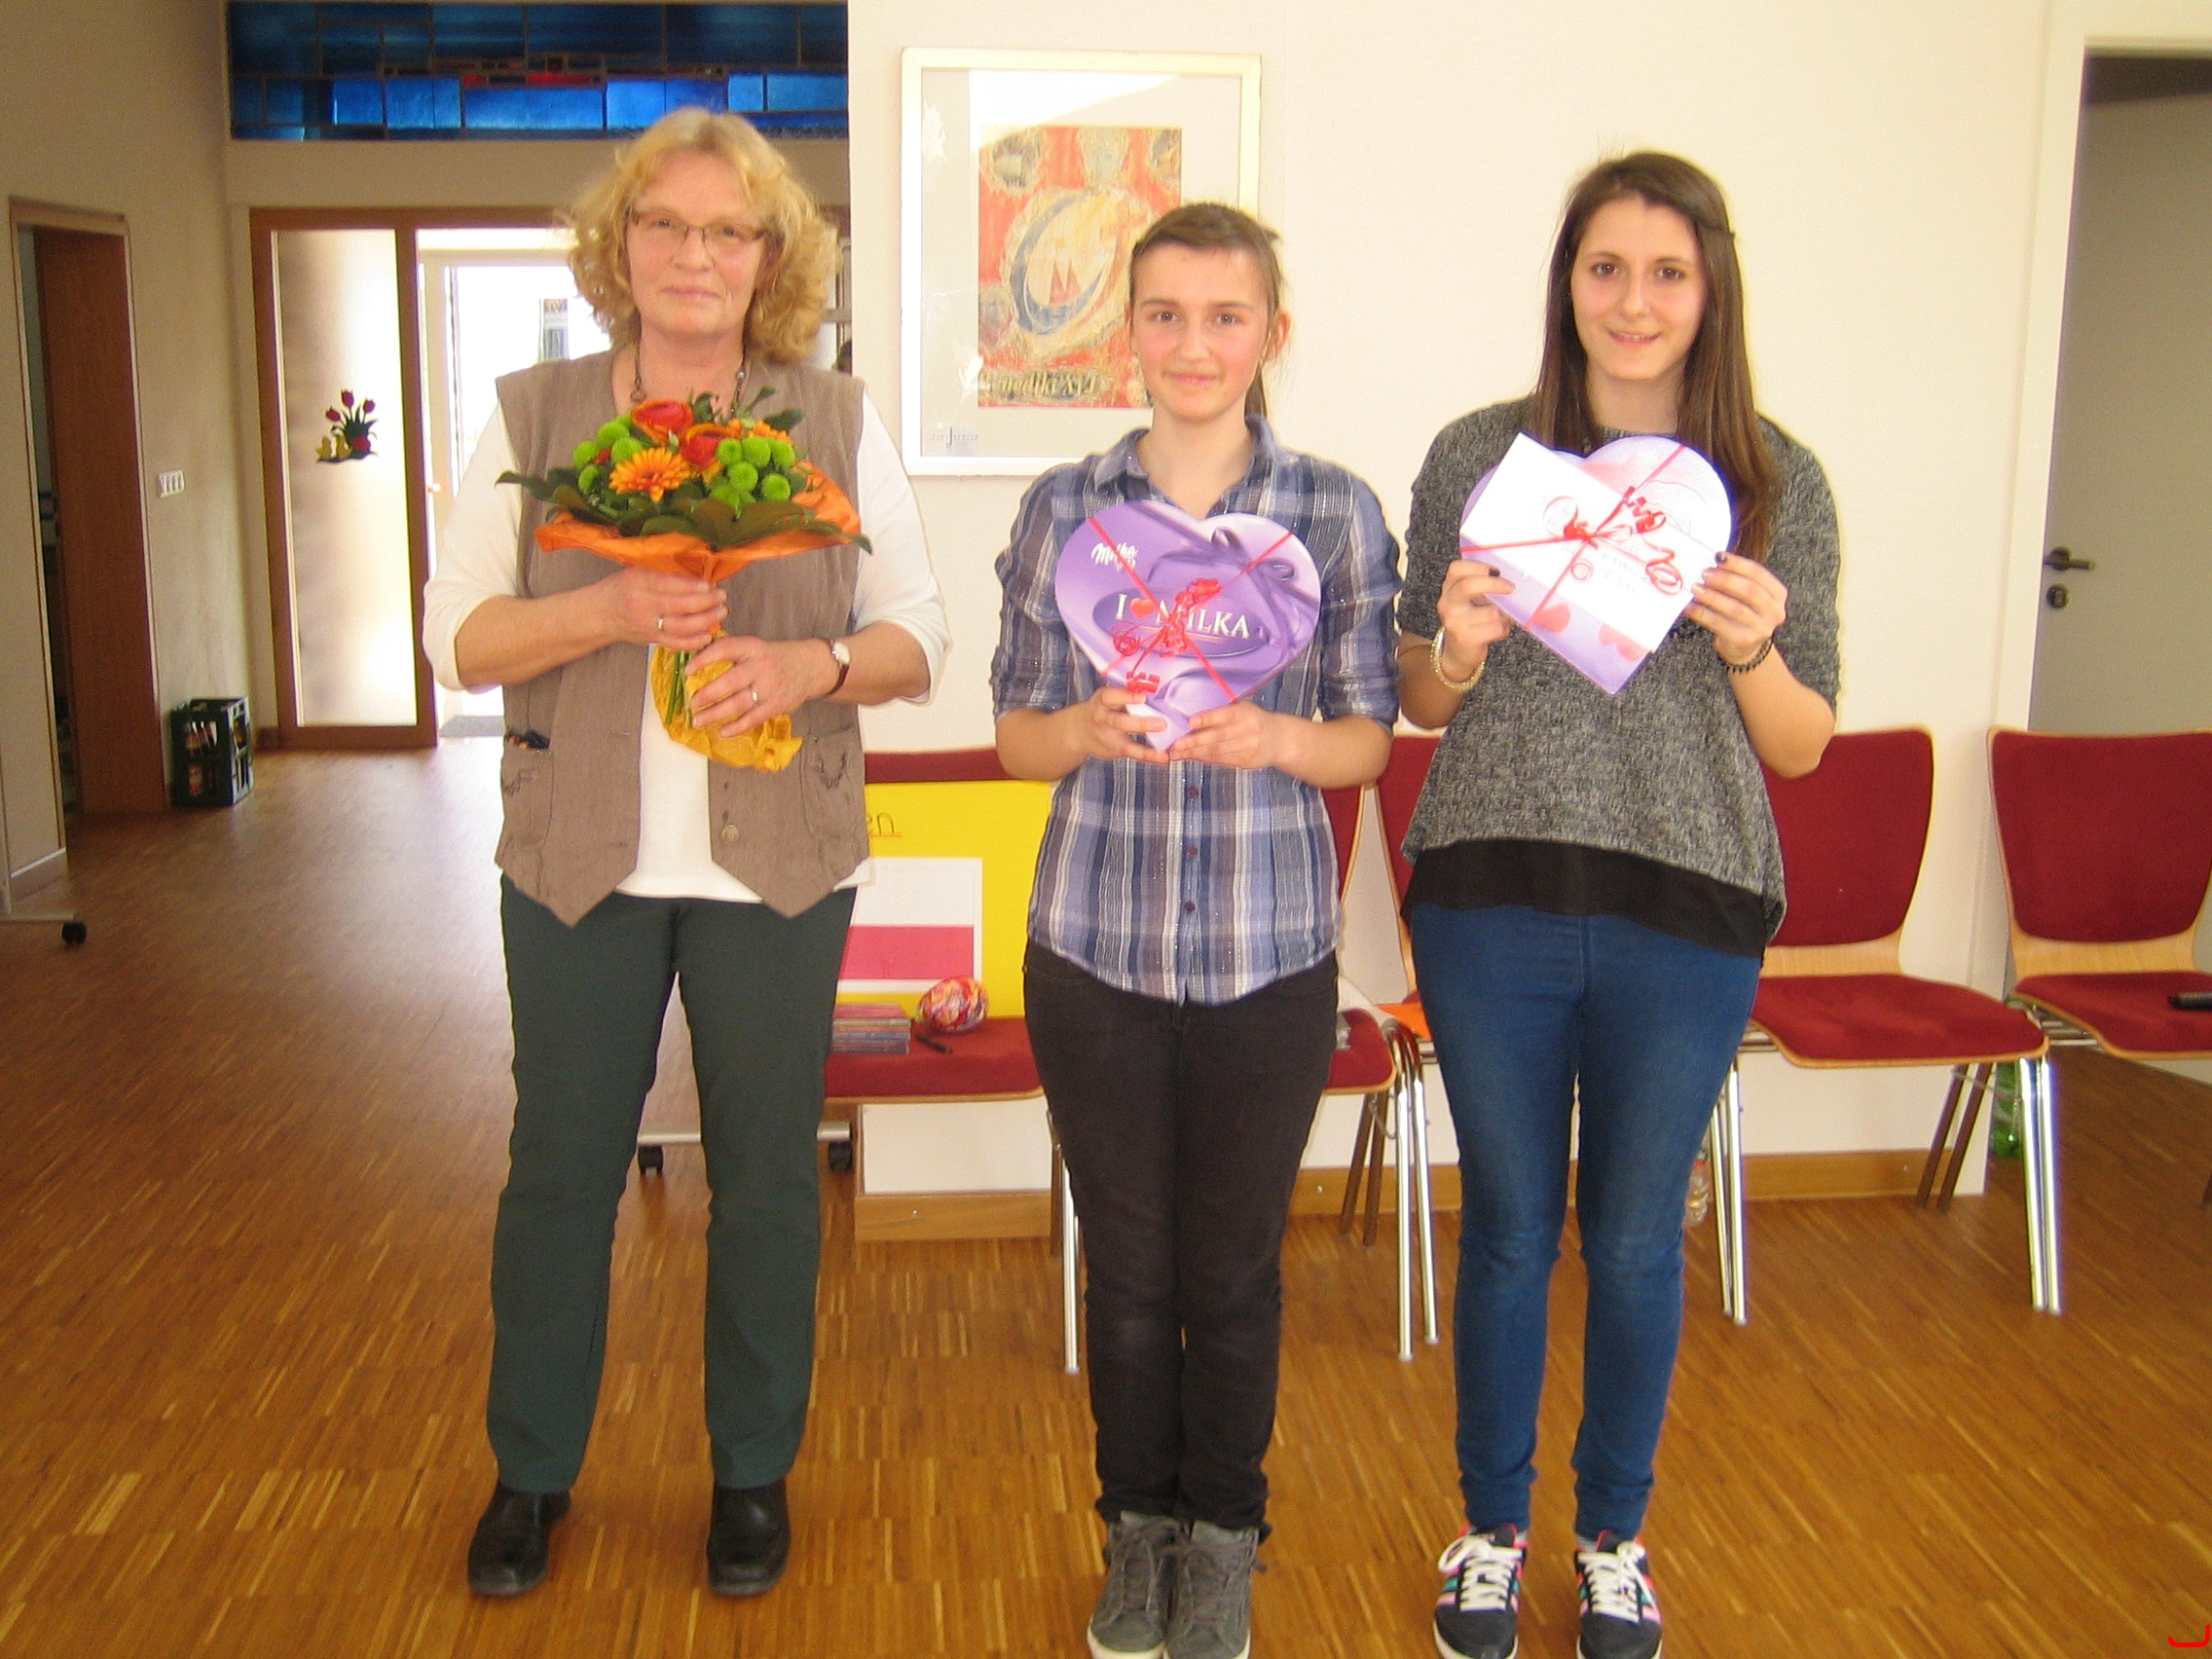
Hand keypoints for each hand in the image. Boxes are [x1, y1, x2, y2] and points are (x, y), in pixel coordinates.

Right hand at [599, 568, 724, 651]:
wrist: (598, 614)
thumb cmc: (619, 588)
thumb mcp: (636, 572)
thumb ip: (662, 573)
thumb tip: (695, 573)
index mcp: (638, 582)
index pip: (670, 584)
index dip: (693, 585)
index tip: (710, 584)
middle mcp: (642, 604)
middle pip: (679, 606)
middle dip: (705, 602)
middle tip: (722, 597)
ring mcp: (647, 625)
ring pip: (681, 626)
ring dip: (705, 621)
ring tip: (721, 612)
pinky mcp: (650, 639)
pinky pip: (675, 643)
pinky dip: (693, 641)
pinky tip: (708, 635)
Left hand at [688, 635, 837, 735]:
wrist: (811, 667)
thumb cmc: (774, 658)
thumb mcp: (755, 647)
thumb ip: (731, 652)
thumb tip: (695, 661)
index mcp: (752, 647)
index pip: (724, 649)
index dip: (704, 659)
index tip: (688, 671)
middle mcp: (761, 666)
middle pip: (730, 681)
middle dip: (708, 694)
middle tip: (692, 703)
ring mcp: (771, 687)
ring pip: (739, 703)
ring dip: (715, 714)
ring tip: (698, 720)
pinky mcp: (778, 705)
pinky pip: (753, 719)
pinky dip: (736, 727)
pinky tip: (722, 732)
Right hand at [1074, 685, 1168, 764]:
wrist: (1080, 730)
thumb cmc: (1103, 709)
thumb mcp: (1108, 697)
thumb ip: (1127, 694)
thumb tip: (1156, 691)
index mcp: (1102, 701)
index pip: (1110, 697)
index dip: (1126, 697)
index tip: (1143, 697)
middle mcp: (1102, 719)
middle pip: (1118, 722)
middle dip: (1140, 724)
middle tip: (1162, 724)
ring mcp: (1109, 737)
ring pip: (1125, 743)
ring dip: (1147, 748)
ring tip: (1164, 752)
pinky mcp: (1116, 750)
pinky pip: (1133, 754)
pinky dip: (1149, 756)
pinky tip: (1163, 757)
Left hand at [1167, 700, 1286, 770]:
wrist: (1279, 739)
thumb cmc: (1255, 721)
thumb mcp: (1243, 710)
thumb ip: (1222, 714)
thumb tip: (1192, 721)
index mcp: (1246, 713)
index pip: (1225, 715)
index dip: (1208, 718)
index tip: (1191, 721)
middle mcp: (1248, 730)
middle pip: (1218, 737)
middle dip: (1195, 742)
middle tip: (1176, 745)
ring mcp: (1248, 747)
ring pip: (1217, 751)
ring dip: (1194, 753)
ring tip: (1177, 754)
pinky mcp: (1245, 761)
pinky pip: (1221, 760)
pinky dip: (1204, 759)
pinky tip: (1191, 757)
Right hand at [1435, 554, 1514, 680]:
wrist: (1457, 652)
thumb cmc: (1470, 620)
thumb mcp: (1470, 599)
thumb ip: (1482, 585)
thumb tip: (1510, 576)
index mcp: (1449, 588)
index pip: (1456, 568)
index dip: (1478, 566)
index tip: (1497, 570)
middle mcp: (1447, 603)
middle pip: (1469, 586)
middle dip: (1494, 584)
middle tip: (1510, 587)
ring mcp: (1455, 622)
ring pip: (1491, 611)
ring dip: (1504, 614)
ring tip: (1503, 616)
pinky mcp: (1466, 638)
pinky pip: (1496, 628)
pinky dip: (1504, 628)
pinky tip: (1500, 629)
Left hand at [1687, 551, 1788, 666]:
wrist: (1743, 647)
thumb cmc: (1743, 613)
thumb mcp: (1746, 595)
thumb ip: (1736, 578)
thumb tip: (1713, 562)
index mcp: (1778, 594)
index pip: (1758, 573)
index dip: (1737, 563)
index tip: (1718, 556)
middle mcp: (1775, 611)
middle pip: (1749, 590)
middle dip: (1725, 580)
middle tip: (1705, 573)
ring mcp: (1761, 628)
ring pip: (1735, 608)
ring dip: (1712, 597)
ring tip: (1696, 589)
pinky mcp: (1744, 640)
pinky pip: (1721, 624)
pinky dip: (1703, 614)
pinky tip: (1691, 608)